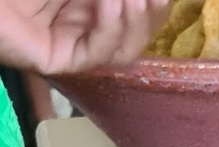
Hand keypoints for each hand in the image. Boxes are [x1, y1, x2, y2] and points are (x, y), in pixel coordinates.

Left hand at [0, 0, 169, 75]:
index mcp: (85, 4)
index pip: (134, 10)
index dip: (154, 3)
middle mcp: (81, 26)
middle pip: (136, 31)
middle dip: (151, 11)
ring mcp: (69, 45)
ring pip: (124, 49)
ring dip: (137, 21)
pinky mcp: (56, 61)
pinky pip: (96, 54)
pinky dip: (110, 29)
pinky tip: (111, 4)